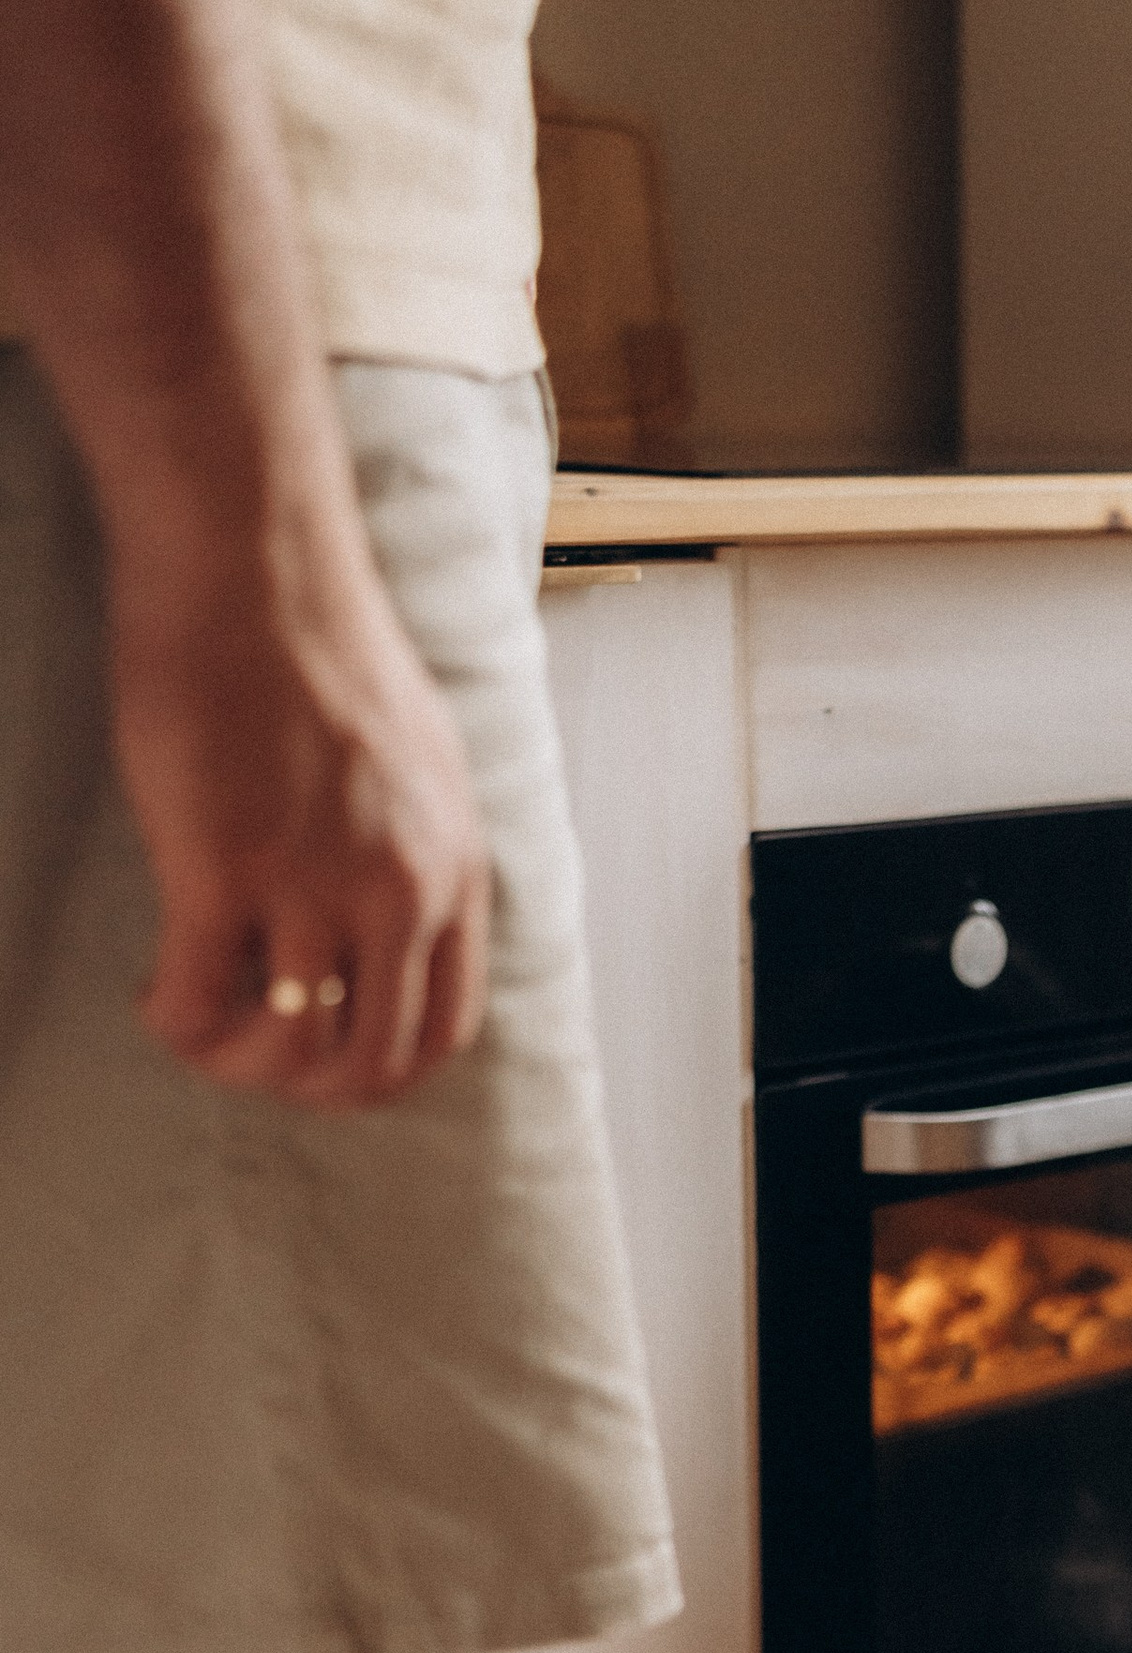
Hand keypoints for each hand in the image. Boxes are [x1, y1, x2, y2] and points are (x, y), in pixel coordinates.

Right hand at [118, 524, 491, 1111]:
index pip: (441, 1031)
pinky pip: (196, 1002)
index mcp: (456, 870)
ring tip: (193, 1021)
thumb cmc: (320, 646)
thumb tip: (387, 922)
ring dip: (230, 1059)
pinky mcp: (221, 868)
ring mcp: (312, 884)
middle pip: (367, 1062)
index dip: (378, 1073)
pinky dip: (172, 1023)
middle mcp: (398, 891)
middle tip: (245, 1056)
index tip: (324, 1063)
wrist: (253, 565)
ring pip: (285, 1046)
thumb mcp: (422, 766)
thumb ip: (417, 851)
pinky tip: (153, 994)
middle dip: (302, 1088)